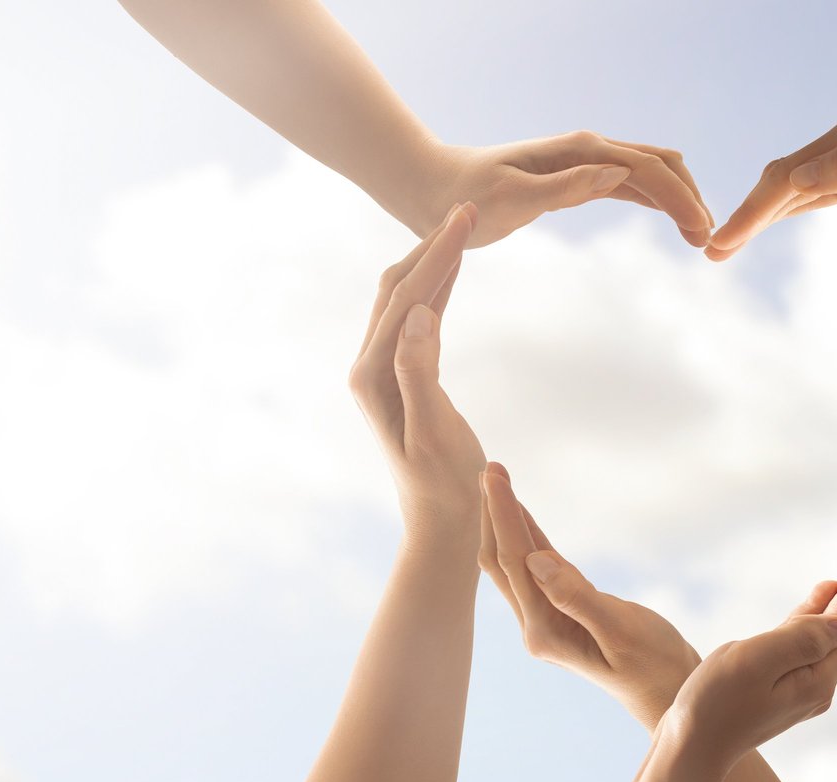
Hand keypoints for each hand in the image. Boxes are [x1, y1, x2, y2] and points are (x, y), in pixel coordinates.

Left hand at [349, 202, 486, 541]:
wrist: (440, 519)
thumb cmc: (443, 483)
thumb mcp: (434, 430)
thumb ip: (420, 372)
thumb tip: (419, 316)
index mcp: (372, 376)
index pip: (404, 299)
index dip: (435, 255)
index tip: (464, 218)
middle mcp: (369, 366)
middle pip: (397, 289)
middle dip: (430, 246)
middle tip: (468, 207)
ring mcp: (383, 369)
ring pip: (404, 298)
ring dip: (432, 260)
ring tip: (463, 223)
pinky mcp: (402, 374)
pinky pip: (417, 317)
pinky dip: (437, 286)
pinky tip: (456, 267)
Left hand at [416, 133, 713, 247]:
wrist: (437, 191)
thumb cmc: (467, 197)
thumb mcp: (513, 197)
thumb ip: (566, 186)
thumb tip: (620, 174)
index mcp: (578, 150)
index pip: (645, 168)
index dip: (678, 197)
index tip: (702, 230)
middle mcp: (587, 151)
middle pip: (658, 164)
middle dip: (688, 197)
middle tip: (709, 240)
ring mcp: (584, 165)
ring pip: (649, 175)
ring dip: (677, 200)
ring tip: (700, 238)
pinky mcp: (577, 181)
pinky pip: (629, 188)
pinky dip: (656, 202)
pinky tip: (674, 222)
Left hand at [477, 462, 699, 728]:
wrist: (671, 693)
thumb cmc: (654, 666)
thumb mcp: (621, 631)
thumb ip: (578, 597)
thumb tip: (536, 560)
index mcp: (544, 631)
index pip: (514, 562)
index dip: (502, 516)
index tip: (493, 476)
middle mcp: (536, 626)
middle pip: (502, 561)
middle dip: (492, 514)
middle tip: (487, 467)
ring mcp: (547, 620)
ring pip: (516, 563)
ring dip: (505, 522)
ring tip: (495, 481)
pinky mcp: (563, 612)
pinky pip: (539, 568)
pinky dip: (529, 536)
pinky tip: (521, 513)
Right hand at [661, 551, 836, 763]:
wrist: (691, 747)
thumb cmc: (715, 702)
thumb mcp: (755, 662)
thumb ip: (801, 639)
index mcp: (816, 678)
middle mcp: (816, 687)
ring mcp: (797, 691)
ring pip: (824, 640)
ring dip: (834, 609)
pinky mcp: (777, 691)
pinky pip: (802, 649)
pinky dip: (809, 625)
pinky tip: (809, 611)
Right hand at [704, 110, 836, 260]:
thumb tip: (790, 180)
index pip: (785, 178)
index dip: (750, 213)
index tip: (720, 245)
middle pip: (778, 181)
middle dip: (744, 217)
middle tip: (711, 253)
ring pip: (788, 191)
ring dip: (756, 219)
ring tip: (723, 248)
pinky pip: (808, 198)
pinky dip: (781, 215)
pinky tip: (760, 229)